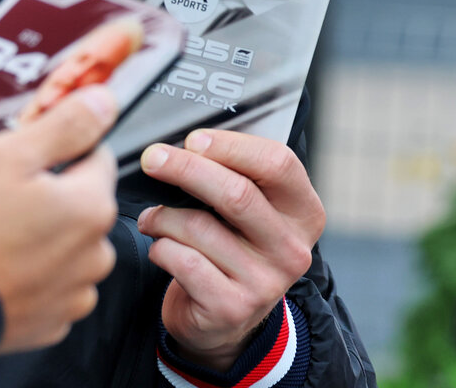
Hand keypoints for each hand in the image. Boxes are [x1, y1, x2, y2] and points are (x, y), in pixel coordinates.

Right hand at [0, 85, 119, 353]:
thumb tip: (103, 101)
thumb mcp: (7, 156)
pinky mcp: (52, 321)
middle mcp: (95, 253)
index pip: (94, 156)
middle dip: (47, 196)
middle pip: (80, 203)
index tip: (22, 161)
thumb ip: (64, 127)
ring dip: (40, 236)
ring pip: (65, 245)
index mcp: (90, 206)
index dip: (55, 151)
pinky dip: (29, 274)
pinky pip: (49, 284)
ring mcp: (75, 292)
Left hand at [136, 130, 324, 368]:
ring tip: (153, 218)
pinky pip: (184, 261)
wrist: (224, 317)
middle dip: (185, 169)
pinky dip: (161, 248)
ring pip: (200, 228)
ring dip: (163, 216)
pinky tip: (161, 247)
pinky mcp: (233, 307)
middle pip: (237, 193)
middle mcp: (292, 248)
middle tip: (153, 158)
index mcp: (303, 212)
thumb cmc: (230, 245)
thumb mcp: (246, 210)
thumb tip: (187, 138)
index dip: (230, 145)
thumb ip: (232, 173)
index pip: (278, 163)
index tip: (192, 139)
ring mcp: (266, 282)